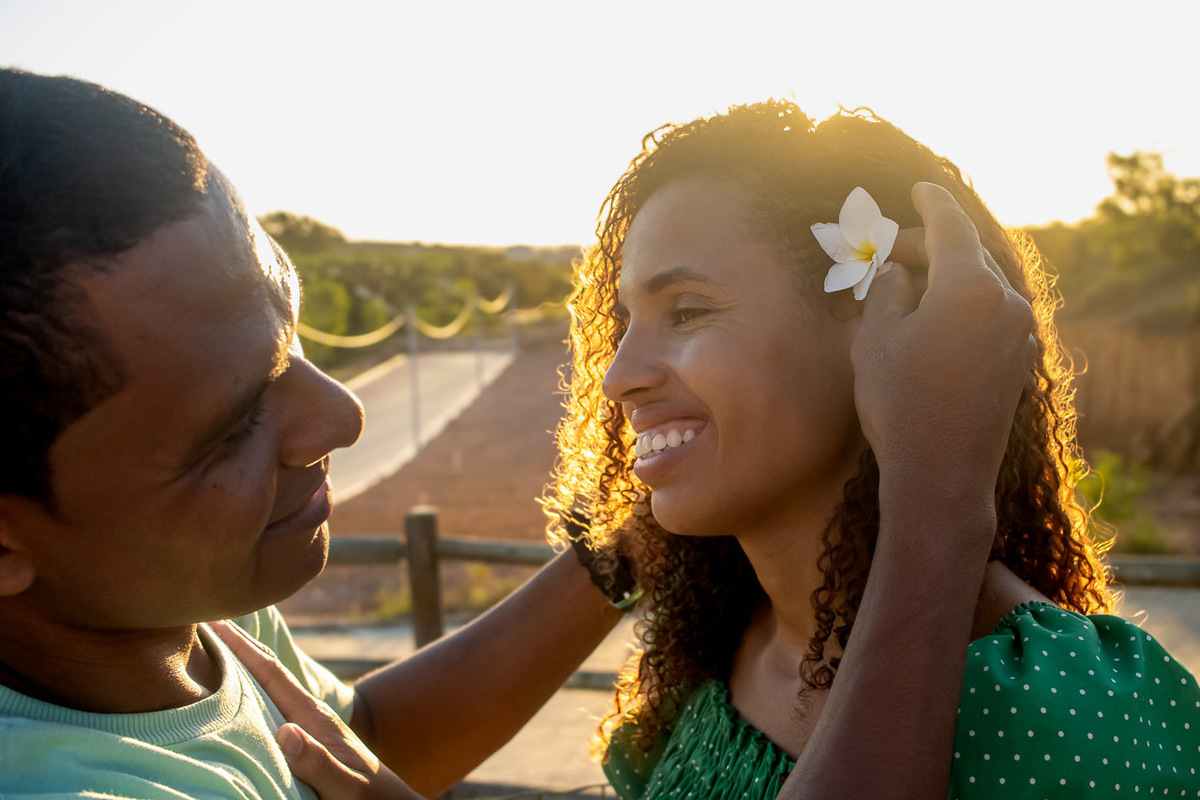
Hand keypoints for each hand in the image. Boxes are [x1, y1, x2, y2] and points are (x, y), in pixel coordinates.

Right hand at [210, 621, 423, 799]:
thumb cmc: (366, 796)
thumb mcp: (342, 784)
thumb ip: (317, 760)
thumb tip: (285, 730)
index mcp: (313, 716)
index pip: (272, 673)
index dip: (242, 648)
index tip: (216, 623)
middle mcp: (308, 712)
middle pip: (268, 670)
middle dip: (240, 645)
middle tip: (208, 619)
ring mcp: (307, 722)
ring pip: (269, 685)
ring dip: (244, 665)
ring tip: (216, 646)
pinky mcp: (306, 735)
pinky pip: (272, 704)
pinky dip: (252, 689)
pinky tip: (240, 689)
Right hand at [853, 182, 1035, 499]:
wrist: (941, 473)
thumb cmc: (900, 404)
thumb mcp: (875, 338)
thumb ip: (887, 289)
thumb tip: (900, 271)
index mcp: (970, 288)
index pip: (951, 226)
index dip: (932, 203)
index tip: (919, 187)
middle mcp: (1006, 304)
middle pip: (966, 256)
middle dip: (927, 248)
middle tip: (886, 255)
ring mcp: (1019, 334)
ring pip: (978, 287)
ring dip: (943, 280)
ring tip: (903, 293)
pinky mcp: (1019, 362)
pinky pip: (989, 316)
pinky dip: (960, 307)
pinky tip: (929, 324)